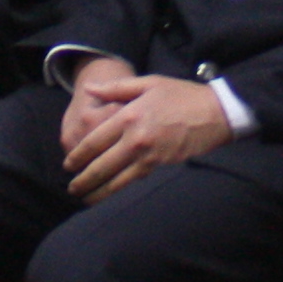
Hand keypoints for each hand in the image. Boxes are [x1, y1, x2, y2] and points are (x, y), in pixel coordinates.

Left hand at [59, 69, 231, 201]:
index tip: (68, 164)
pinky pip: (134, 181)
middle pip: (101, 165)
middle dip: (83, 179)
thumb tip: (90, 89)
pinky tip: (111, 196)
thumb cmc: (181, 95)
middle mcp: (135, 138)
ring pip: (116, 179)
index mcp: (128, 116)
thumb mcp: (148, 83)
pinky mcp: (160, 165)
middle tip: (71, 188)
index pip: (94, 140)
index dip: (78, 155)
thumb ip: (116, 88)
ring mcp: (148, 155)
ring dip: (98, 191)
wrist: (214, 112)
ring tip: (85, 198)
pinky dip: (120, 190)